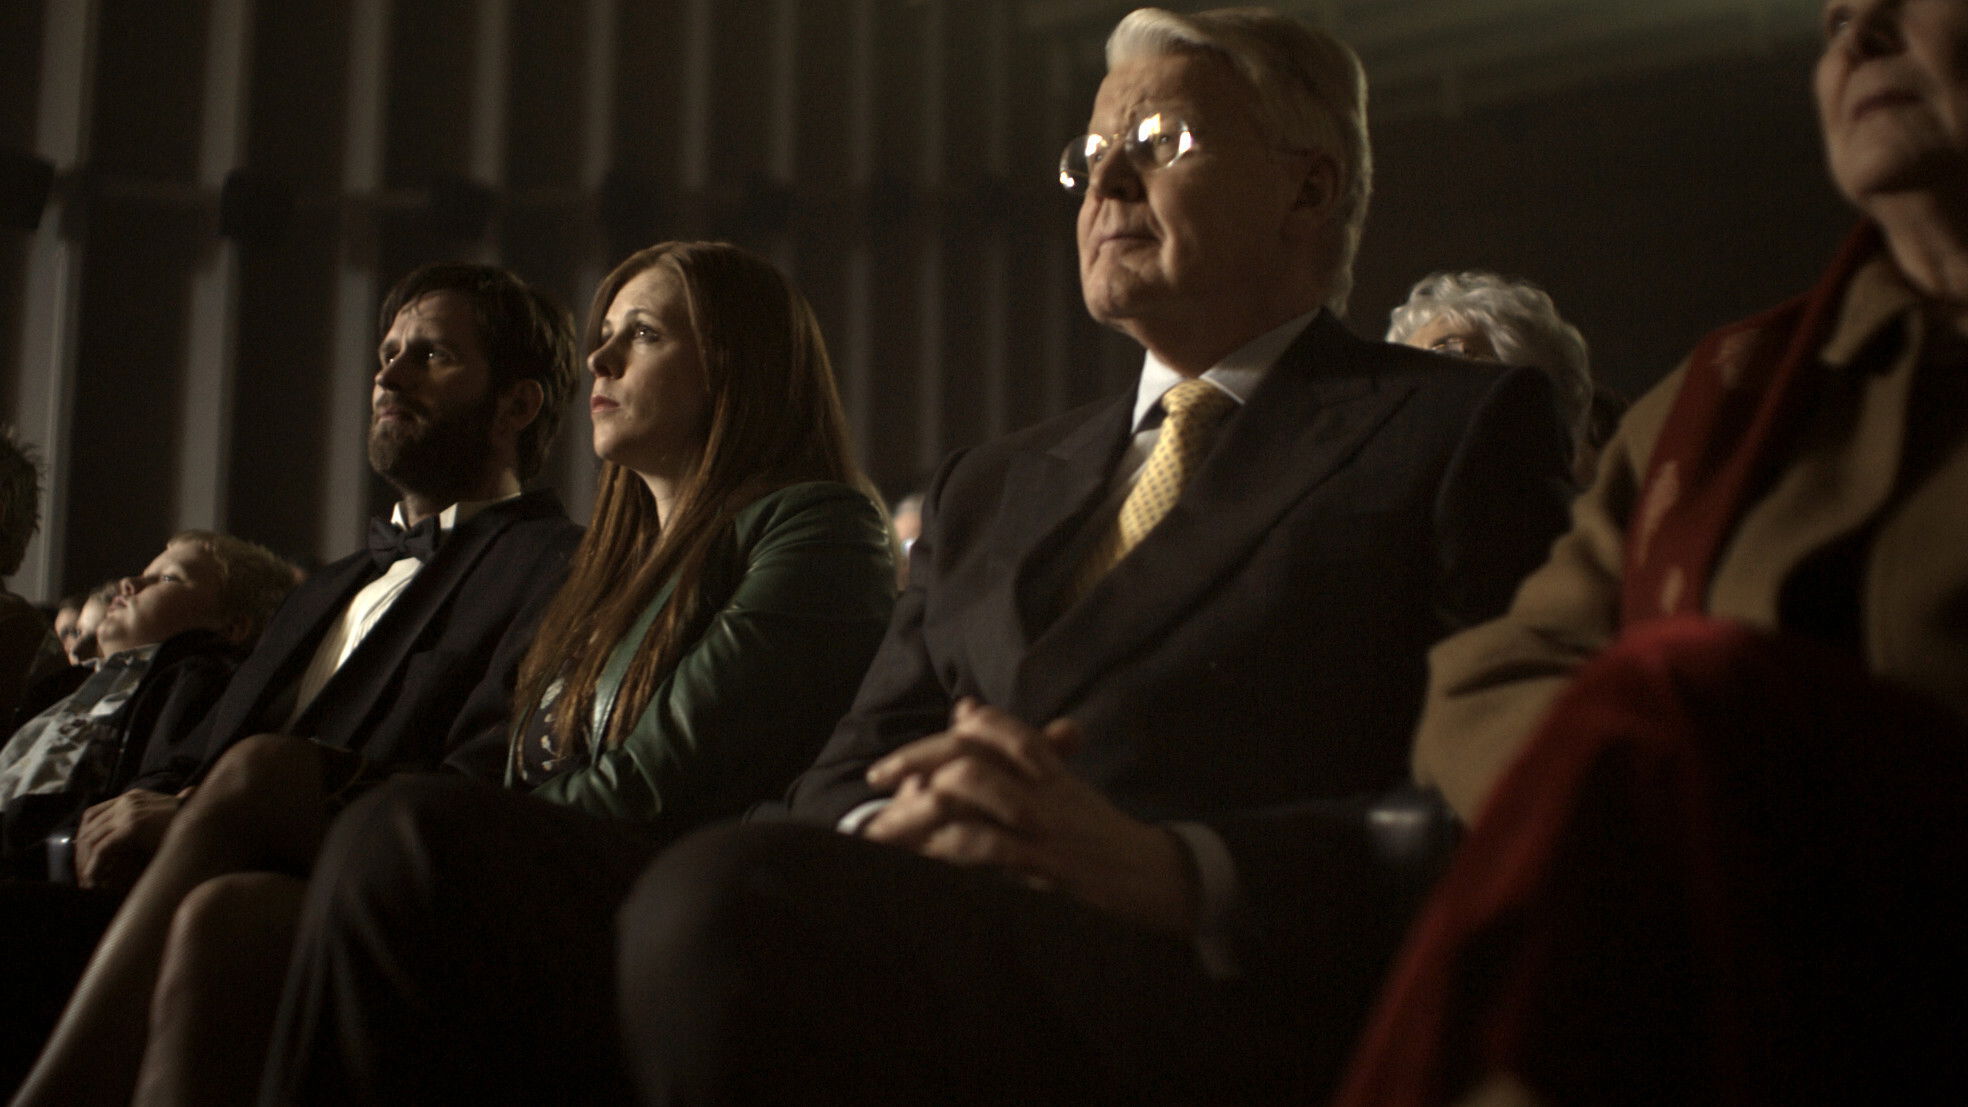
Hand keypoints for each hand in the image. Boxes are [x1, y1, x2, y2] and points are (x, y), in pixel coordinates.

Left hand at [75, 788, 183, 890]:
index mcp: (132, 798)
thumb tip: (118, 845)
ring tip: (89, 881)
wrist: (207, 823)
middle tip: (83, 874)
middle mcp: (128, 801)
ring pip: (92, 838)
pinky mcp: (132, 826)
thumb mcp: (159, 822)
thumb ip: (140, 826)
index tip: (84, 858)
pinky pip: (103, 848)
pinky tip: (96, 879)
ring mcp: (129, 812)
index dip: (84, 838)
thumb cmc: (186, 827)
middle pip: (89, 827)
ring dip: (86, 862)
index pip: (93, 814)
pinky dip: (96, 865)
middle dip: (82, 853)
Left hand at [864, 699, 1198, 934]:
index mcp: (1045, 762)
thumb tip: (966, 710)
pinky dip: (950, 846)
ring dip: (923, 806)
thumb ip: (1013, 750)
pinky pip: (989, 844)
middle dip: (916, 762)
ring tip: (886, 826)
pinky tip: (924, 856)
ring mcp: (1045, 820)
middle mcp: (1043, 782)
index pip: (987, 729)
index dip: (938, 740)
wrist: (1157, 876)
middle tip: (878, 783)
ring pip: (974, 789)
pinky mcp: (1048, 861)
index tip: (895, 768)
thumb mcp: (1060, 786)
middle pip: (970, 751)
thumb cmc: (1102, 835)